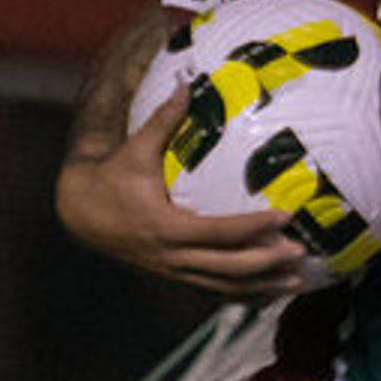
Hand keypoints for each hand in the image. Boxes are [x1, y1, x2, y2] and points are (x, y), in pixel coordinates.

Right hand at [53, 101, 311, 301]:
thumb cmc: (109, 179)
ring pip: (223, 287)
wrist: (79, 214)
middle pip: (227, 268)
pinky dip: (243, 296)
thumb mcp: (134, 150)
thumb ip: (163, 120)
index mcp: (165, 228)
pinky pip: (213, 293)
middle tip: (301, 252)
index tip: (284, 217)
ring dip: (261, 286)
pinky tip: (269, 295)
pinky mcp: (174, 278)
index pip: (218, 232)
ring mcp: (174, 272)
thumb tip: (186, 83)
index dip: (253, 227)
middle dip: (266, 263)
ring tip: (296, 281)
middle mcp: (171, 256)